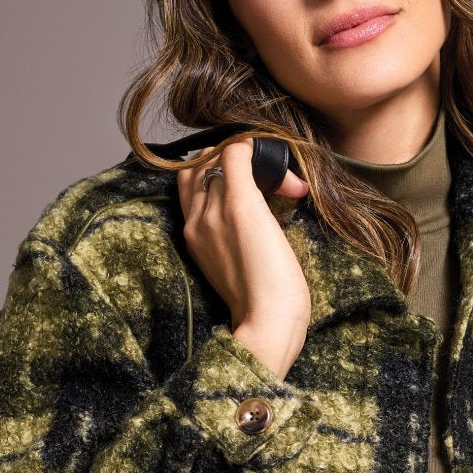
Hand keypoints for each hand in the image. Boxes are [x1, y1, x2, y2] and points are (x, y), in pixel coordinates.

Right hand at [175, 136, 311, 337]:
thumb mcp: (239, 267)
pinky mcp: (239, 204)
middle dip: (229, 161)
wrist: (267, 323)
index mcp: (193, 237)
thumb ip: (238, 239)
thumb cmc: (263, 304)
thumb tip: (259, 219)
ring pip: (220, 157)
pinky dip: (256, 149)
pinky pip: (236, 154)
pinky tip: (281, 167)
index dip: (216, 173)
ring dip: (252, 158)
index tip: (252, 187)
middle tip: (269, 180)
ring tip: (283, 182)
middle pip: (200, 165)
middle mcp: (196, 220)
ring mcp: (214, 211)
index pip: (189, 183)